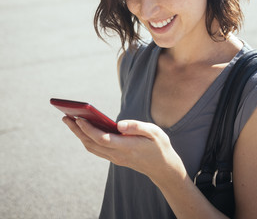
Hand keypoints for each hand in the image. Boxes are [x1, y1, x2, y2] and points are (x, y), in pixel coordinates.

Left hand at [62, 117, 185, 185]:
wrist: (163, 167)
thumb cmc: (159, 146)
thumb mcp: (154, 132)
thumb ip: (137, 127)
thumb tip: (119, 124)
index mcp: (126, 147)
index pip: (101, 138)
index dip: (88, 129)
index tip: (78, 118)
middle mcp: (117, 154)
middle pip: (91, 143)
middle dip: (77, 130)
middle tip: (65, 116)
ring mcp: (115, 158)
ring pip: (91, 147)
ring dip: (79, 135)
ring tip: (70, 121)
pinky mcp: (115, 157)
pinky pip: (96, 149)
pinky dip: (87, 139)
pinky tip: (83, 129)